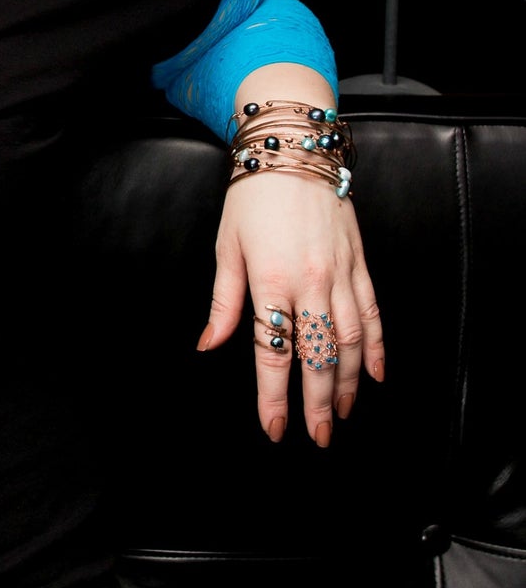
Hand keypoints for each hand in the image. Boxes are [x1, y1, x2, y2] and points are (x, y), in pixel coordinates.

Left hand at [201, 168, 381, 445]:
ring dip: (348, 384)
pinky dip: (379, 347)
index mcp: (269, 281)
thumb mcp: (226, 248)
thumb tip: (208, 345)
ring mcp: (340, 274)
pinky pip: (373, 313)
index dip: (273, 396)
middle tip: (318, 438)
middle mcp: (309, 282)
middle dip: (316, 403)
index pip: (273, 352)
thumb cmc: (251, 196)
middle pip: (318, 356)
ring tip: (340, 414)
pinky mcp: (360, 263)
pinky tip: (376, 375)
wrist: (293, 149)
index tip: (275, 429)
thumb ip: (223, 303)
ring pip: (352, 341)